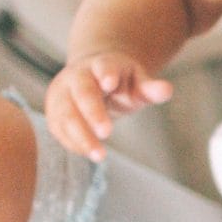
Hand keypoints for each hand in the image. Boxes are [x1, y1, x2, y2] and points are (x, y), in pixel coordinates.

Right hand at [45, 52, 172, 159]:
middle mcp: (77, 76)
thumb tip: (167, 89)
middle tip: (106, 132)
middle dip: (92, 112)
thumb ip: (150, 88)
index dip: (106, 73)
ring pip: (66, 113)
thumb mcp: (138, 83)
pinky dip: (72, 142)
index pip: (103, 66)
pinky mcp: (54, 111)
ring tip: (99, 156)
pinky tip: (88, 153)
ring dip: (80, 135)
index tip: (110, 83)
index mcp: (101, 65)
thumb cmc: (121, 84)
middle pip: (82, 92)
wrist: (93, 78)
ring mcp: (62, 93)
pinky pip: (59, 128)